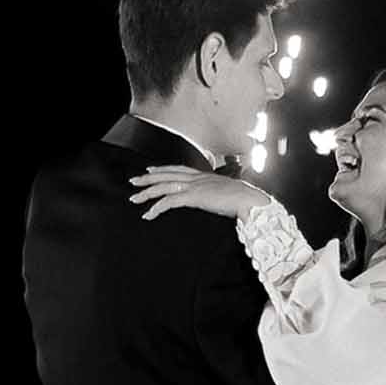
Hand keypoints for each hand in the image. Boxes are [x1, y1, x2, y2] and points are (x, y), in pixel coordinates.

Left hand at [128, 165, 272, 221]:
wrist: (251, 200)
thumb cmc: (246, 201)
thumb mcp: (229, 195)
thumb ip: (220, 196)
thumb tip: (221, 200)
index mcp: (205, 176)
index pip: (179, 169)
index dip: (163, 169)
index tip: (151, 170)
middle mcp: (197, 178)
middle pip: (167, 174)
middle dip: (148, 178)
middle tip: (134, 181)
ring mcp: (194, 186)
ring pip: (163, 186)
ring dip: (147, 192)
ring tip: (134, 198)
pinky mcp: (193, 197)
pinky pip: (169, 201)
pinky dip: (156, 208)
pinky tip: (148, 215)